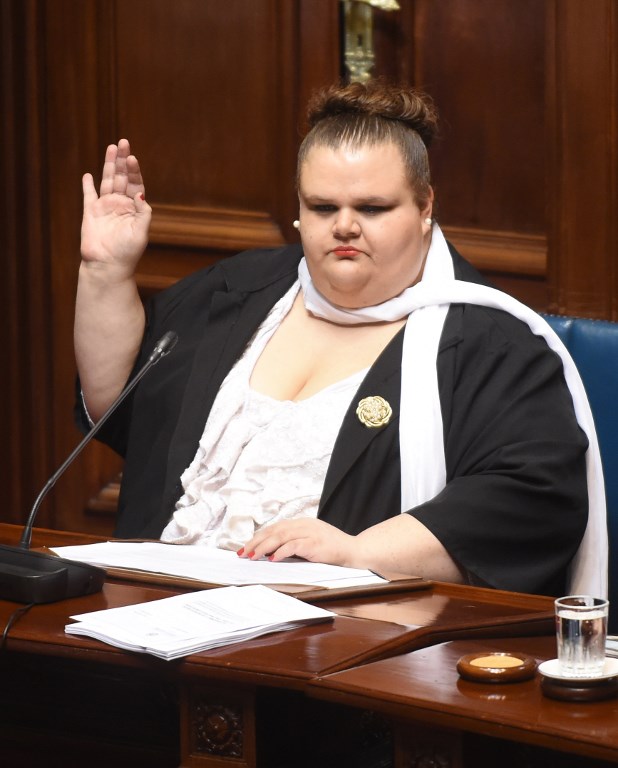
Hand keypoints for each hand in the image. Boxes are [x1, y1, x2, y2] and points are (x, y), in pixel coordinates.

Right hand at [80, 139, 150, 277]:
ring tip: (112, 147)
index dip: (135, 171)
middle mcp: (120, 205)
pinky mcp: (91, 213)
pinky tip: (88, 175)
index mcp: (134, 209)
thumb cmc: (127, 252)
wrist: (107, 266)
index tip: (133, 158)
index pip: (136, 185)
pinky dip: (88, 185)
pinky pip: (89, 196)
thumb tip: (140, 193)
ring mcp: (105, 208)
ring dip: (109, 165)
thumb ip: (143, 213)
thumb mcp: (141, 233)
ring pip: (107, 181)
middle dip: (123, 160)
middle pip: (122, 178)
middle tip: (123, 142)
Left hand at [238, 518, 356, 566]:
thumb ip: (294, 543)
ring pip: (280, 536)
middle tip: (242, 553)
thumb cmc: (332, 549)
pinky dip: (281, 551)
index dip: (258, 537)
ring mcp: (310, 533)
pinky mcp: (315, 544)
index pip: (275, 528)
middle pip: (274, 530)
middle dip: (256, 542)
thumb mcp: (310, 542)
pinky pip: (294, 545)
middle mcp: (304, 524)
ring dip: (264, 547)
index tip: (245, 547)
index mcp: (302, 523)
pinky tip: (272, 558)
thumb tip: (270, 552)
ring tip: (252, 556)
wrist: (354, 551)